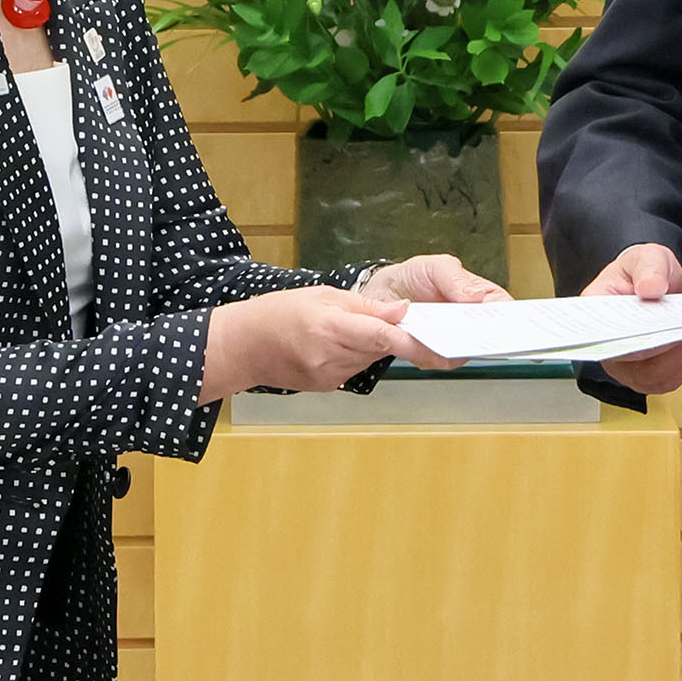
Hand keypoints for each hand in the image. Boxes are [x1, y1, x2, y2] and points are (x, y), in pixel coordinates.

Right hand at [199, 285, 414, 401]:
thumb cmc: (278, 313)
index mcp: (328, 326)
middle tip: (401, 319)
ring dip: (373, 344)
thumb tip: (402, 310)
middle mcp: (330, 356)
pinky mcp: (328, 386)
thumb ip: (365, 306)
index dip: (412, 338)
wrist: (245, 346)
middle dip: (394, 334)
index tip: (436, 339)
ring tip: (349, 327)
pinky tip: (338, 343)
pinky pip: (356, 368)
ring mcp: (328, 375)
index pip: (381, 335)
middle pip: (380, 347)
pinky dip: (357, 355)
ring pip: (370, 358)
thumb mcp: (321, 294)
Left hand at [358, 252, 510, 369]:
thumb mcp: (435, 266)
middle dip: (487, 338)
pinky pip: (438, 360)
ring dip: (455, 346)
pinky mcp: (431, 354)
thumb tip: (476, 295)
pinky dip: (430, 351)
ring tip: (444, 332)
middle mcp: (468, 323)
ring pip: (463, 352)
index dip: (515, 320)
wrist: (381, 294)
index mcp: (479, 298)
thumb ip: (455, 277)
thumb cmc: (413, 277)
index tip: (515, 325)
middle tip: (479, 331)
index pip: (505, 310)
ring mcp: (451, 340)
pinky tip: (422, 339)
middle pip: (489, 337)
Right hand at [583, 242, 681, 395]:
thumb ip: (648, 268)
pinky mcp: (643, 373)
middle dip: (668, 348)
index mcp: (595, 313)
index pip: (608, 335)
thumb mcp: (646, 257)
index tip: (661, 332)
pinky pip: (665, 381)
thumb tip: (651, 286)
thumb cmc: (642, 271)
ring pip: (652, 377)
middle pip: (633, 360)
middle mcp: (605, 343)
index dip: (633, 339)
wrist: (653, 282)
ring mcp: (623, 363)